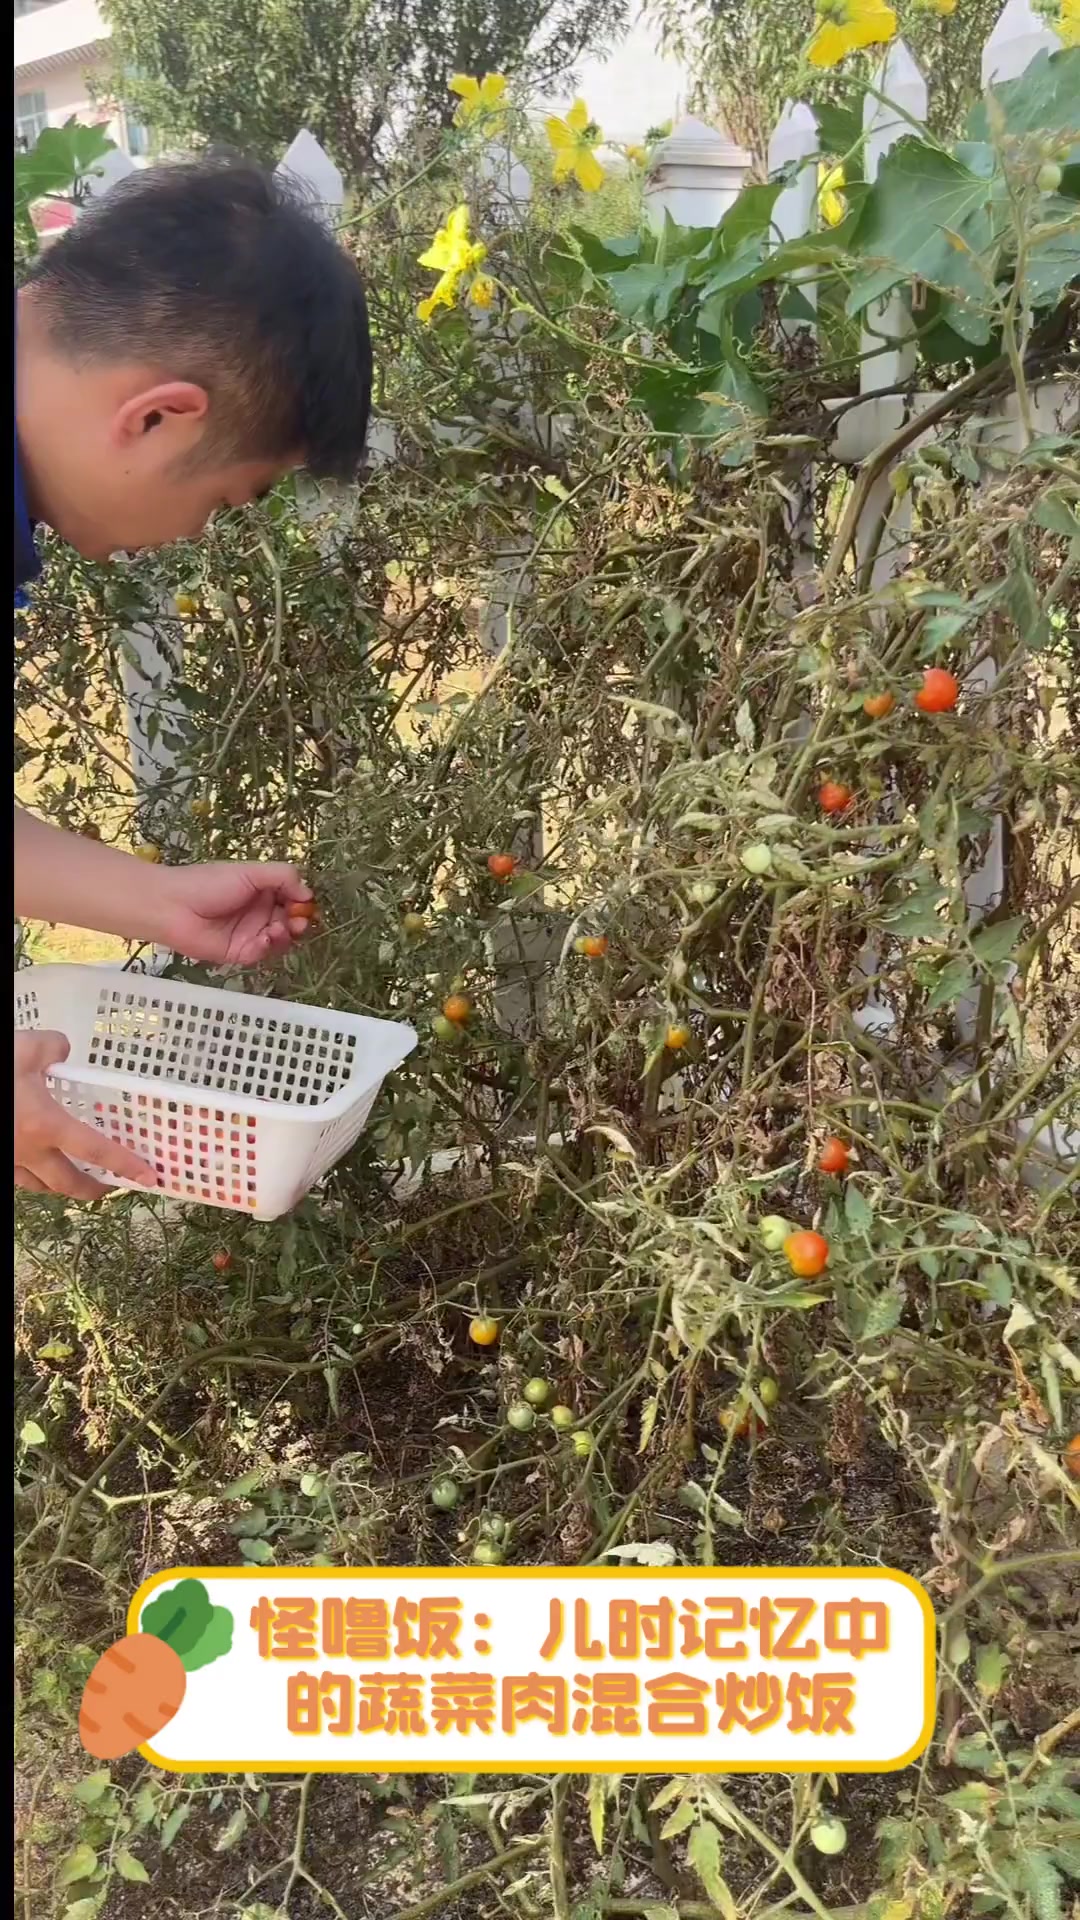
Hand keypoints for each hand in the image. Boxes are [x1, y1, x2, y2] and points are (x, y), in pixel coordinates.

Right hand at [15, 1030, 157, 1201]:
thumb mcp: (24, 1046)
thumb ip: (52, 1047)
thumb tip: (63, 1050)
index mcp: (46, 1125)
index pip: (96, 1151)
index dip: (125, 1165)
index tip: (149, 1177)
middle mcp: (28, 1151)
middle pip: (68, 1183)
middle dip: (92, 1189)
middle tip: (109, 1188)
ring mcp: (6, 1160)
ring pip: (39, 1186)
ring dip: (60, 1187)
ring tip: (72, 1181)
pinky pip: (15, 1177)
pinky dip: (31, 1177)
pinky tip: (32, 1166)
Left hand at [154, 863, 314, 966]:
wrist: (172, 907)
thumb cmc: (208, 883)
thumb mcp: (249, 872)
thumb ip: (283, 876)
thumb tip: (308, 893)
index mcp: (261, 890)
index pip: (292, 898)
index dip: (302, 902)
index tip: (307, 903)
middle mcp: (258, 912)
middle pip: (290, 921)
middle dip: (298, 922)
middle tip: (299, 922)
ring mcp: (249, 934)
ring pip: (280, 939)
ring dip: (286, 936)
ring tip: (280, 929)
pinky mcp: (240, 953)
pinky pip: (263, 953)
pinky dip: (269, 947)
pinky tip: (265, 938)